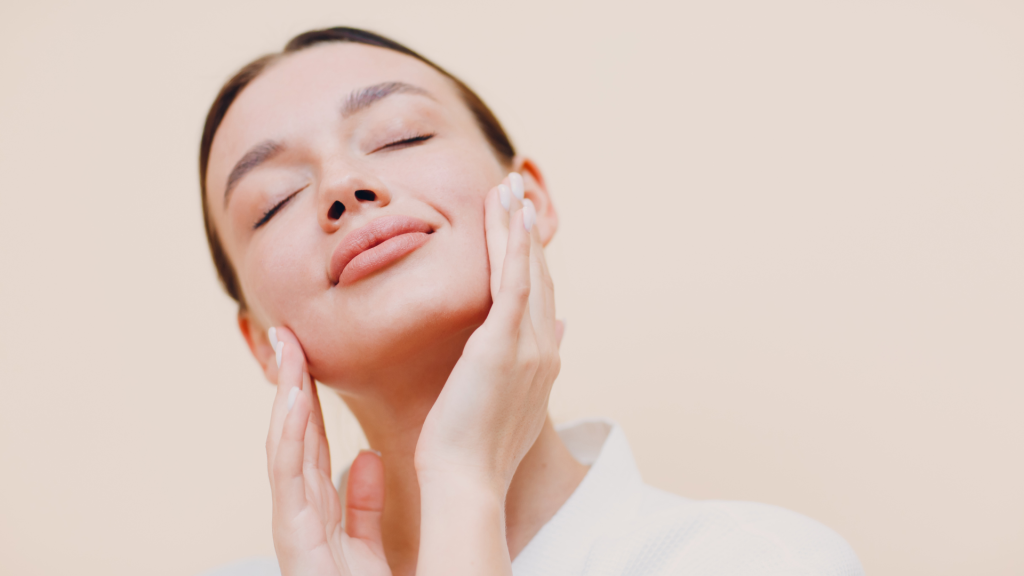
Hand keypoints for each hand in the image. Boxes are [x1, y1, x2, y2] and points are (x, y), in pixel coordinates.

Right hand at [265, 327, 391, 575]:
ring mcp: (293, 533)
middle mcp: (300, 521)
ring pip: (285, 453)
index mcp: (318, 518)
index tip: (306, 355)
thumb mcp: (369, 547)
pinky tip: (292, 402)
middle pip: (292, 441)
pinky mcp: (294, 545)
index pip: (309, 446)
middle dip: (288, 388)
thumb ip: (363, 504)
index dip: (305, 400)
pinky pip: (290, 484)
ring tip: (286, 354)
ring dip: (284, 401)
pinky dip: (288, 440)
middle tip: (286, 337)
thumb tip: (364, 456)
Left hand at [414, 174, 562, 574]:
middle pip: (537, 275)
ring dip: (518, 224)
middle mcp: (545, 348)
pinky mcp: (504, 344)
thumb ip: (528, 365)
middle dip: (526, 230)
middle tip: (517, 189)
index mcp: (542, 362)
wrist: (465, 482)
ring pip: (526, 270)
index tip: (521, 225)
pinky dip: (514, 244)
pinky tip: (511, 212)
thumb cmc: (470, 452)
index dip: (531, 258)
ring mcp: (529, 345)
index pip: (538, 297)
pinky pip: (513, 282)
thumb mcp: (508, 403)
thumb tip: (558, 329)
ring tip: (510, 186)